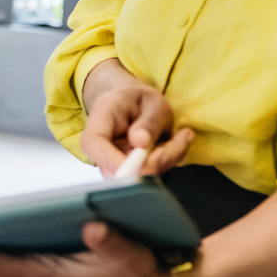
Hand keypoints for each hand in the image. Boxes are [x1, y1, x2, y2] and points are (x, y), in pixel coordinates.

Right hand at [79, 83, 193, 178]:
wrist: (133, 105)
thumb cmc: (140, 101)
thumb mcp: (153, 102)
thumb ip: (149, 122)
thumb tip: (141, 144)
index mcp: (101, 118)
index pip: (94, 143)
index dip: (111, 160)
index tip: (139, 163)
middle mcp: (102, 146)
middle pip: (117, 168)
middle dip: (155, 161)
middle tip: (182, 138)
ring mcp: (113, 162)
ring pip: (138, 176)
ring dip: (167, 159)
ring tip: (182, 136)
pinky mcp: (129, 172)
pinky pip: (151, 176)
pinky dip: (169, 162)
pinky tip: (176, 143)